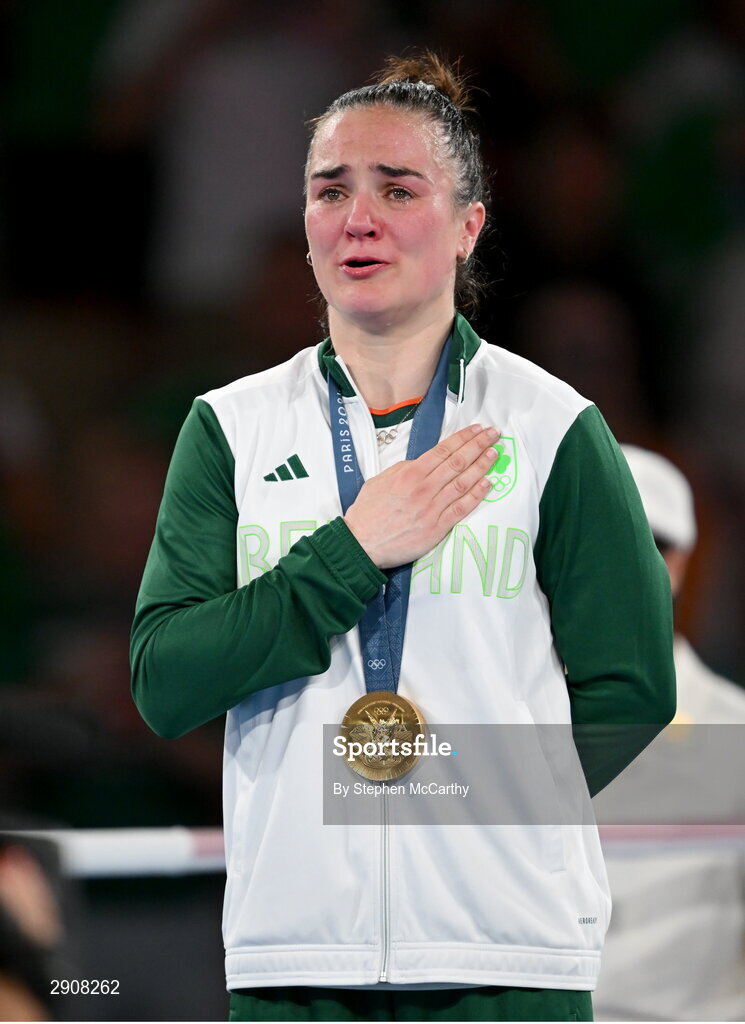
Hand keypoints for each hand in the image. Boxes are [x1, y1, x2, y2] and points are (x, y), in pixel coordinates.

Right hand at [344, 425, 499, 568]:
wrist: (362, 543)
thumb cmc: (368, 512)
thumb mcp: (381, 480)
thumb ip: (404, 469)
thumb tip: (423, 462)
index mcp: (410, 473)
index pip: (444, 450)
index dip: (464, 438)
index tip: (477, 429)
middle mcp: (424, 488)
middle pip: (458, 462)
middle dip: (479, 445)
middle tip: (493, 435)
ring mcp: (432, 508)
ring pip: (463, 482)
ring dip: (482, 466)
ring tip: (494, 454)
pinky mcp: (436, 528)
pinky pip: (461, 508)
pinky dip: (476, 494)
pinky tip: (488, 483)